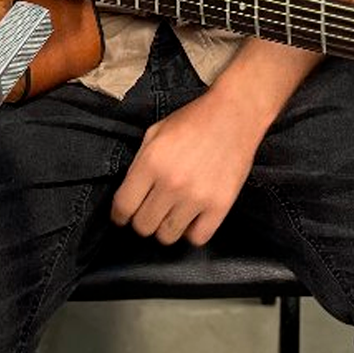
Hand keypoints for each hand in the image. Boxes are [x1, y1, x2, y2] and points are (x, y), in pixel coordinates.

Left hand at [110, 90, 263, 245]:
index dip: (119, 215)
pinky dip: (192, 231)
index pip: (123, 206)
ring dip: (166, 227)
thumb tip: (129, 191)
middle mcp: (171, 183)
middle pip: (143, 226)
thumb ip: (140, 162)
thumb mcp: (156, 132)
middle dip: (142, 220)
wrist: (234, 114)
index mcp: (151, 162)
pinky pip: (197, 238)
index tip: (122, 216)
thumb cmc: (194, 120)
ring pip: (168, 236)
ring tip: (172, 213)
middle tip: (150, 211)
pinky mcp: (220, 205)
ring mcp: (196, 197)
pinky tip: (192, 217)